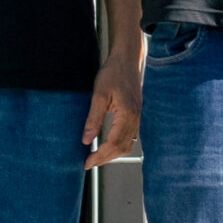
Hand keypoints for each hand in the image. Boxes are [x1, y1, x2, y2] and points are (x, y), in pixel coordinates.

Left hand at [82, 49, 143, 168]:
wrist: (127, 59)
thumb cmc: (113, 73)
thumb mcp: (99, 94)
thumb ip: (93, 118)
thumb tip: (86, 140)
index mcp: (127, 114)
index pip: (114, 143)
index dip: (100, 156)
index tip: (87, 163)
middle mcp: (135, 118)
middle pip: (122, 148)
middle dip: (106, 158)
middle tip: (89, 163)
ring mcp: (137, 117)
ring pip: (128, 144)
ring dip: (113, 154)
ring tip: (98, 157)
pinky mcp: (135, 114)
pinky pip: (130, 137)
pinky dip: (119, 146)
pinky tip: (108, 145)